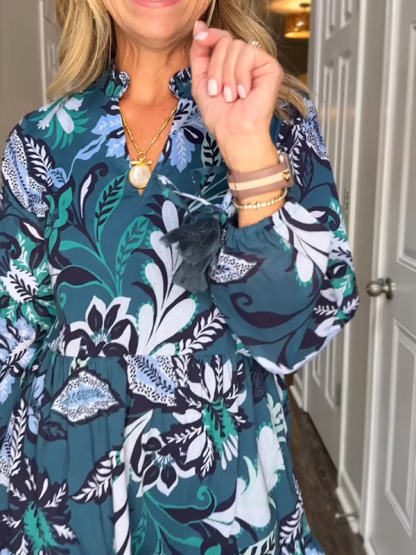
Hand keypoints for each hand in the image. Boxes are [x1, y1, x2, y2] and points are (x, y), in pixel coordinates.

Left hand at [190, 21, 283, 171]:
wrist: (235, 134)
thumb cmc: (221, 116)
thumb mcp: (201, 82)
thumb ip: (199, 54)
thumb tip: (199, 26)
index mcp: (231, 63)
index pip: (221, 38)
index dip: (209, 36)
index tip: (199, 38)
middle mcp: (246, 61)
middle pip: (225, 41)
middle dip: (215, 68)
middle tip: (217, 91)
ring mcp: (259, 63)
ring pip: (235, 47)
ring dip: (226, 75)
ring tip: (230, 96)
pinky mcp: (271, 67)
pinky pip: (249, 53)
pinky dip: (240, 75)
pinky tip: (243, 92)